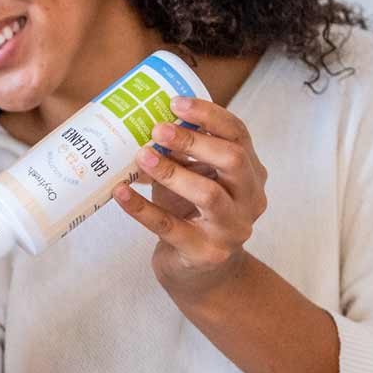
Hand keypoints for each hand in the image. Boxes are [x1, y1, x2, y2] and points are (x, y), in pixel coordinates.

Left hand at [114, 96, 268, 297]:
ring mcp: (231, 229)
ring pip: (208, 194)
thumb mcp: (194, 177)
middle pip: (233, 160)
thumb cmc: (193, 212)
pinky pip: (170, 227)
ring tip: (141, 156)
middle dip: (194, 141)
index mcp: (251, 172)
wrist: (199, 270)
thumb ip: (182, 153)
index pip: (238, 134)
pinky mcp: (205, 253)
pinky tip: (121, 193)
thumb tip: (144, 119)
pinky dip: (142, 209)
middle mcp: (250, 199)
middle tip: (157, 129)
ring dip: (172, 172)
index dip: (209, 115)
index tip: (175, 102)